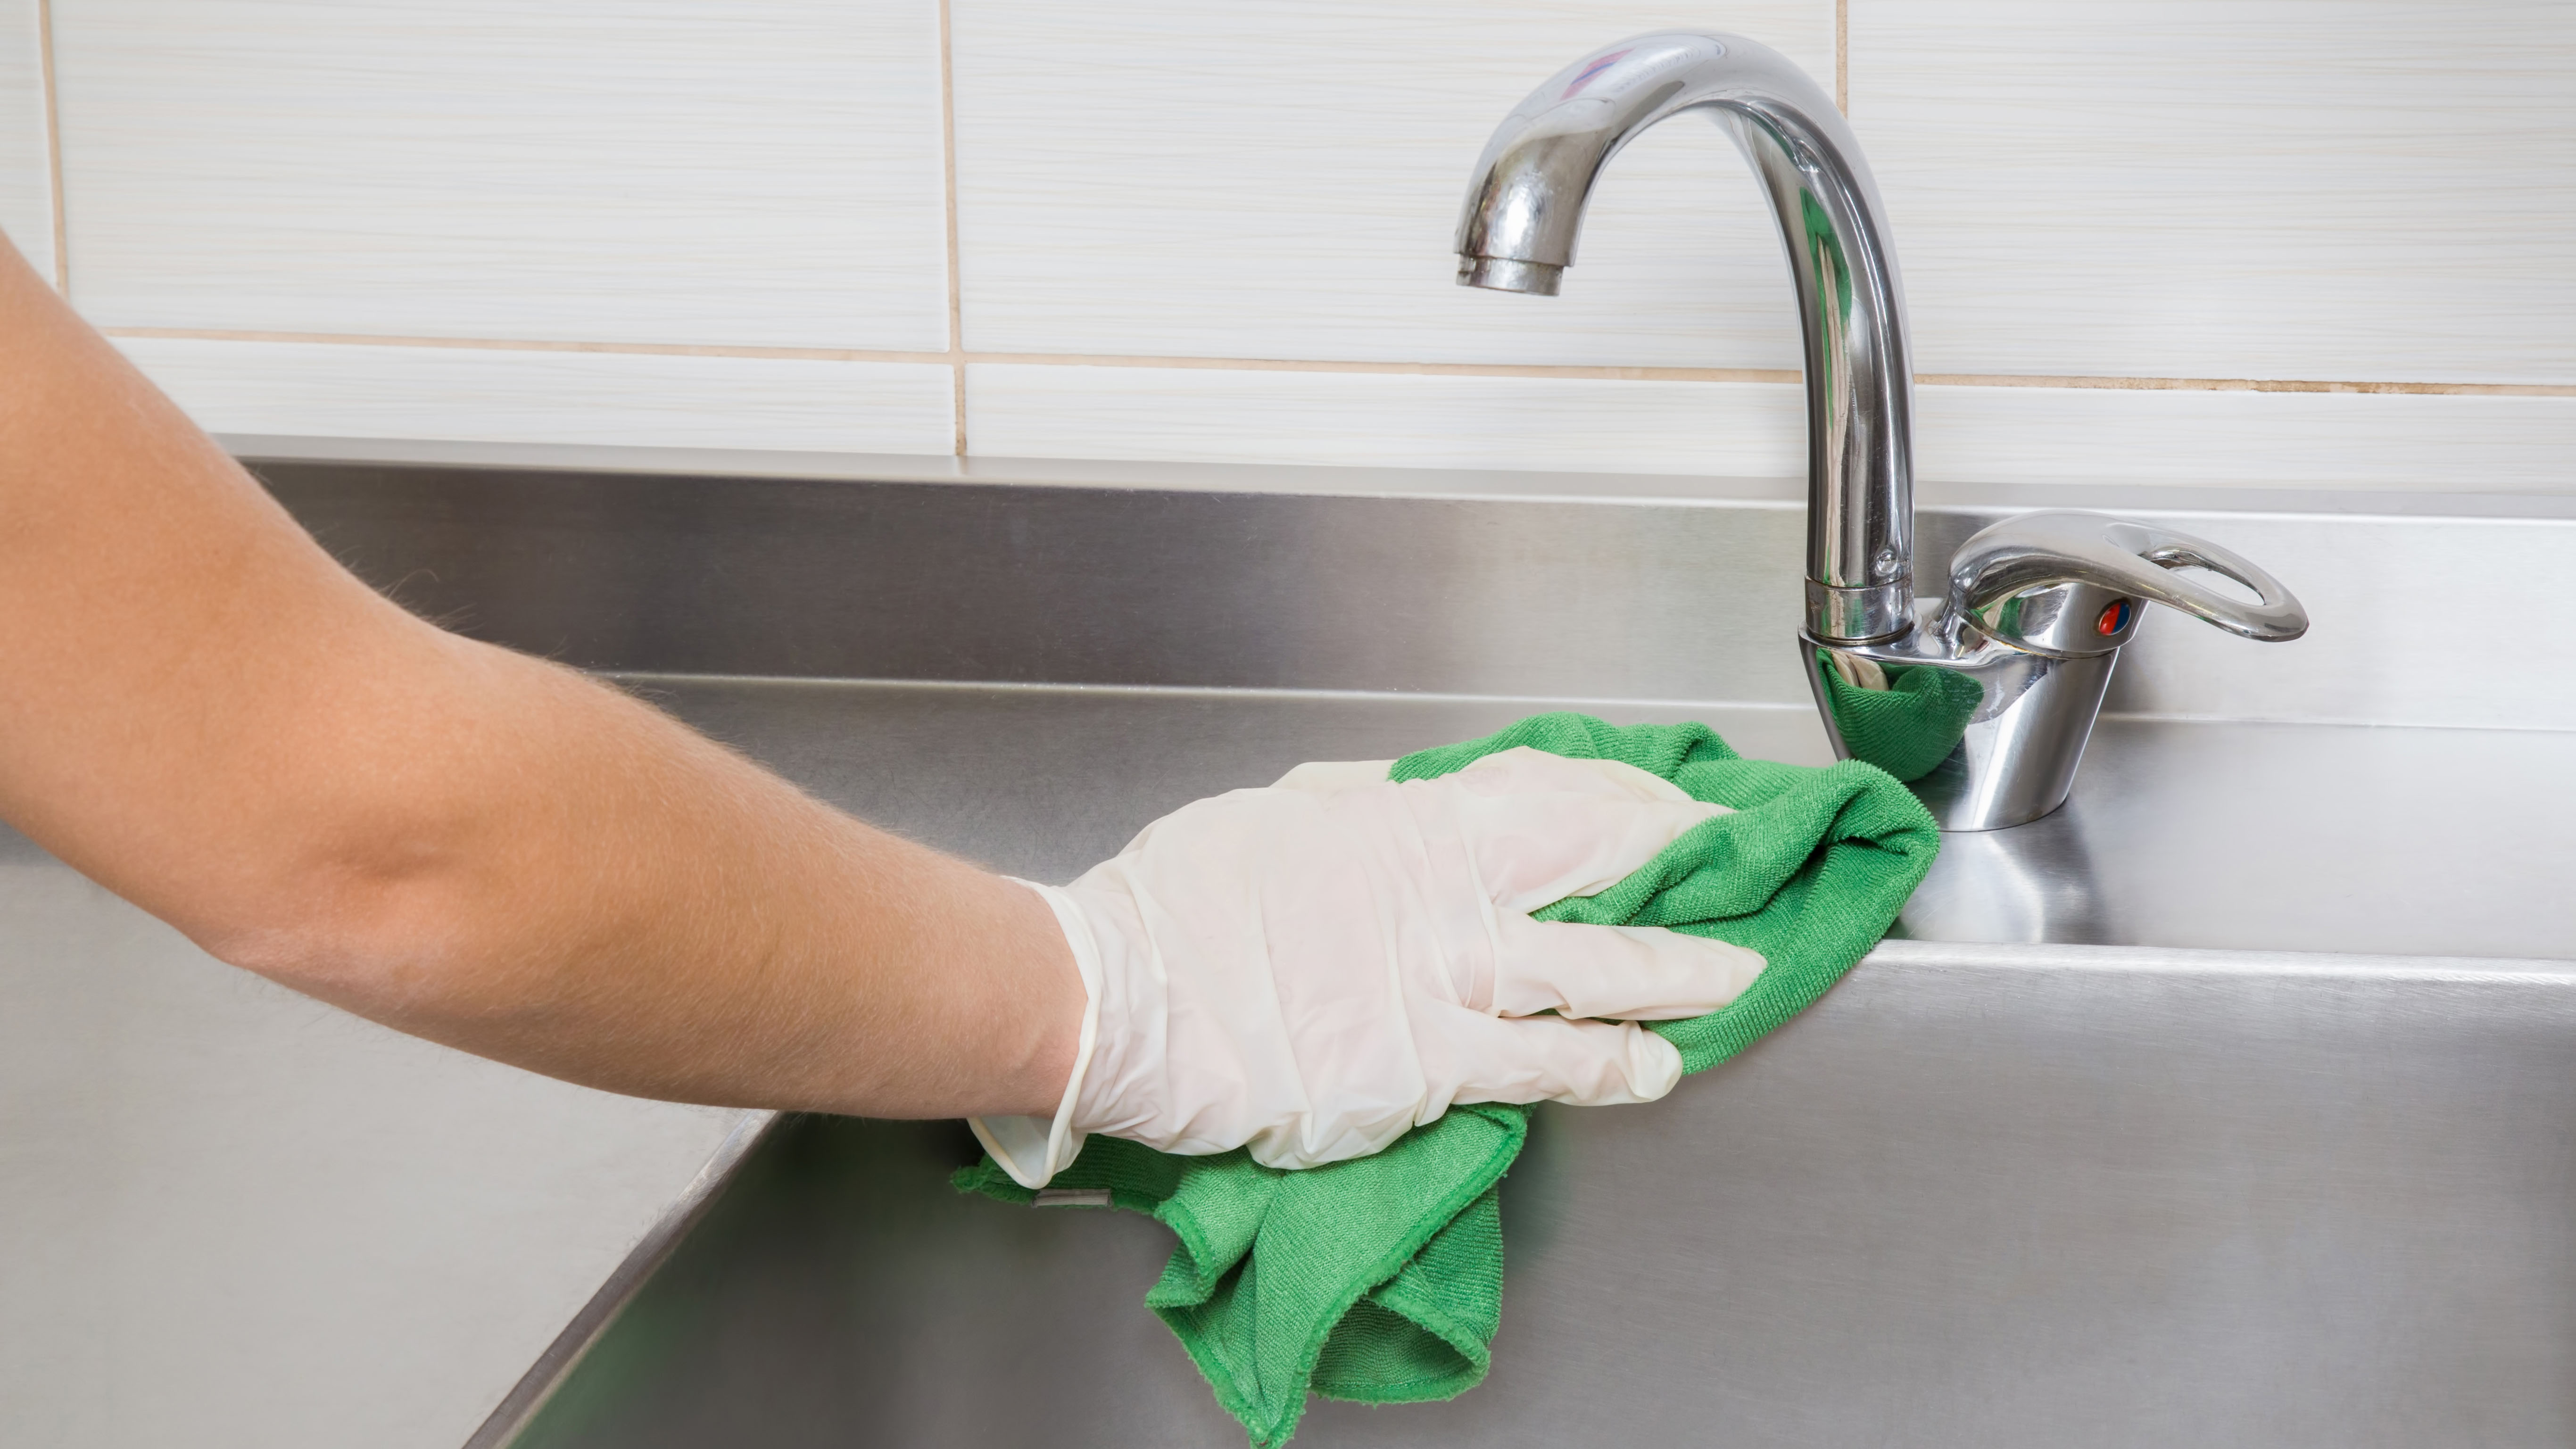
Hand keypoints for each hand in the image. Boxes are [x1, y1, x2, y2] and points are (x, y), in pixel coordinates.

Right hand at [972, 747, 1767, 1184]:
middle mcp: (1435, 899)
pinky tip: (1651, 1069)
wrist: (1120, 998)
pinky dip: (1603, 1065)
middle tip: (1734, 871)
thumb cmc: (1180, 907)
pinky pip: (1536, 1066)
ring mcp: (1433, 988)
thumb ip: (1356, 812)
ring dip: (1670, 975)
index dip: (1619, 797)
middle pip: (1586, 870)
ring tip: (1732, 981)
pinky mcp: (1419, 1073)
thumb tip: (1408, 801)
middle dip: (1671, 872)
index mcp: (1399, 825)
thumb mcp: (1276, 820)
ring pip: (1585, 974)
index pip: (1542, 793)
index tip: (1665, 802)